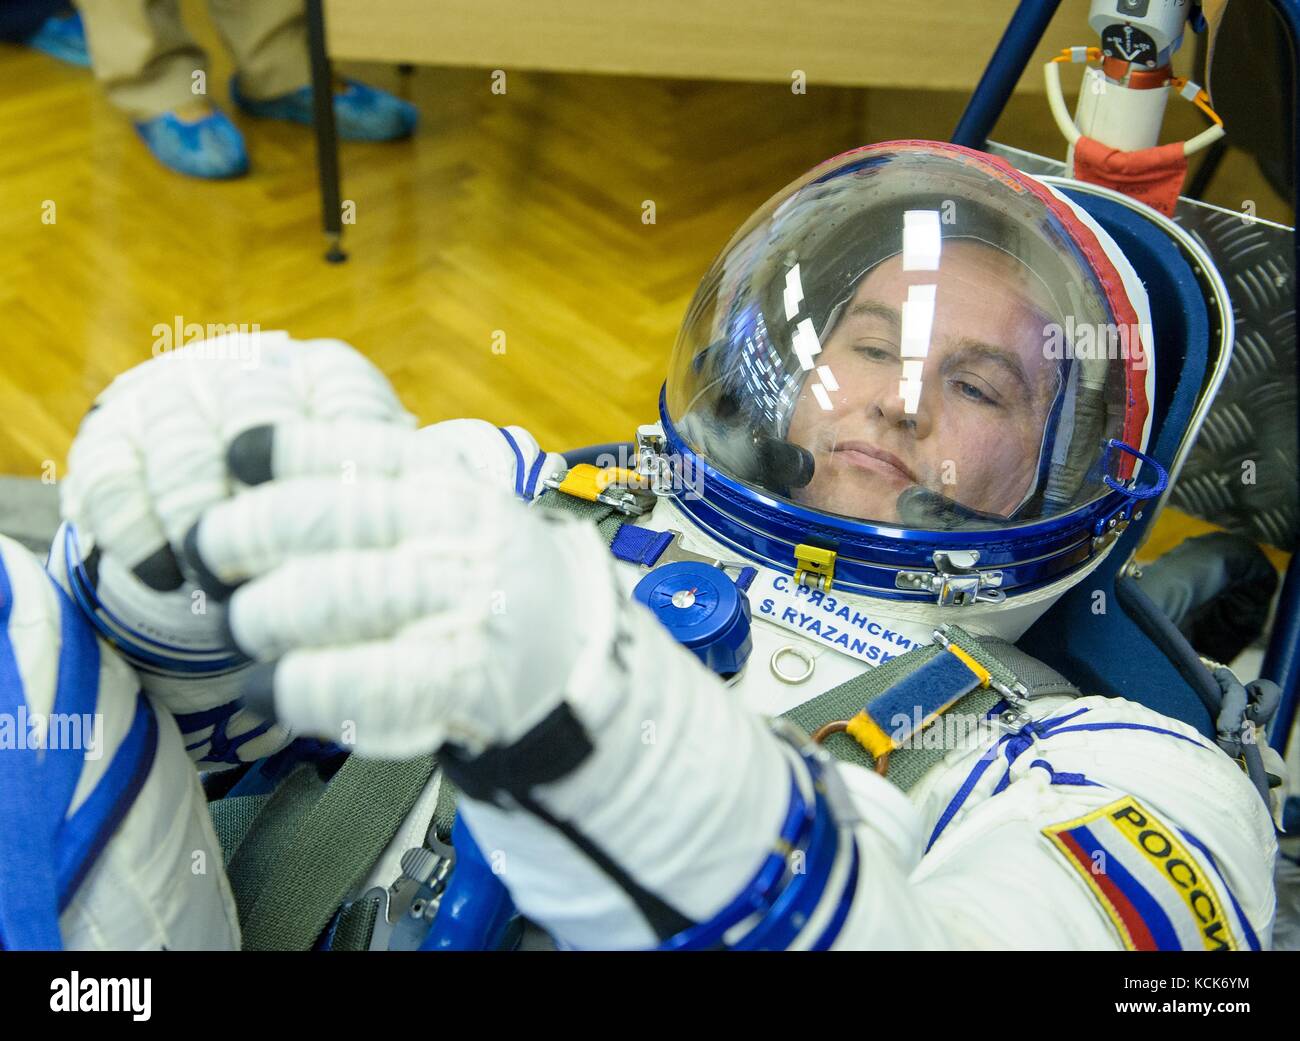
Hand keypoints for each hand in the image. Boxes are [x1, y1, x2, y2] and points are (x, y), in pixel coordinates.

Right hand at [55, 333, 416, 755]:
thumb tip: (435, 538)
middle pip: (253, 421)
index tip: (355, 536)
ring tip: (220, 584)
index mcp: (328, 379)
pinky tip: (161, 574)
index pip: (342, 407)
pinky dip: (132, 527)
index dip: (342, 474)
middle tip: (280, 571)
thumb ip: (395, 505)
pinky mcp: (113, 432)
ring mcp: (176, 395)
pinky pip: (111, 473)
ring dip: (196, 521)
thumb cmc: (326, 510)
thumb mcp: (372, 498)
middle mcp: (249, 369)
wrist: (231, 500)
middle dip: (265, 506)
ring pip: (181, 447)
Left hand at [187, 418, 601, 757]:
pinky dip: (298, 687)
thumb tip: (249, 470)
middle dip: (242, 536)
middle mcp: (458, 532)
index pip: (358, 448)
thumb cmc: (483, 577)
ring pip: (330, 597)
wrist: (571, 658)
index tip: (237, 456)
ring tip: (241, 629)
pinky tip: (265, 689)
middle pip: (322, 520)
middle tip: (209, 555)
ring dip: (262, 616)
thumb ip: (378, 486)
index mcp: (450, 481)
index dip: (286, 448)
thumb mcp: (453, 507)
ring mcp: (464, 603)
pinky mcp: (463, 678)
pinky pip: (360, 681)